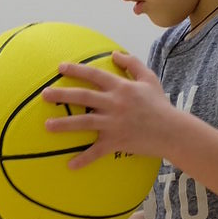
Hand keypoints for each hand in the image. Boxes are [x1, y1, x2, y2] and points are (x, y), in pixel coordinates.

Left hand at [42, 51, 172, 167]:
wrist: (173, 131)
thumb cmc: (160, 105)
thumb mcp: (149, 79)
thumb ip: (132, 64)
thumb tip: (114, 53)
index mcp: (121, 87)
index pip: (94, 75)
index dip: (76, 70)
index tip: (60, 68)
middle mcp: (114, 104)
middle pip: (83, 97)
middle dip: (62, 95)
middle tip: (44, 95)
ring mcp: (114, 124)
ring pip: (84, 123)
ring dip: (64, 125)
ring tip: (47, 126)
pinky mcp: (116, 142)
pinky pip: (97, 152)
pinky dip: (84, 159)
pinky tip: (70, 165)